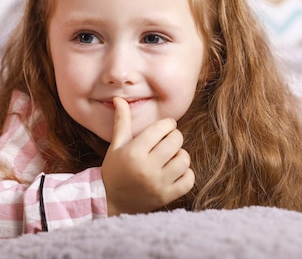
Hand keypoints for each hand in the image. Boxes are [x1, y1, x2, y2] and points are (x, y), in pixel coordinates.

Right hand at [101, 97, 194, 215]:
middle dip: (175, 137)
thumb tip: (119, 99)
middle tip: (168, 140)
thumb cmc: (115, 169)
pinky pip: (189, 180)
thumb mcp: (116, 145)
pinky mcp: (167, 197)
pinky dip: (186, 173)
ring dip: (180, 155)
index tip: (166, 127)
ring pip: (184, 160)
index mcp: (134, 152)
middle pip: (176, 141)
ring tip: (171, 156)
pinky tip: (176, 171)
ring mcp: (158, 184)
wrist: (112, 201)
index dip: (168, 124)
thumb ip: (121, 121)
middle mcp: (147, 168)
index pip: (162, 128)